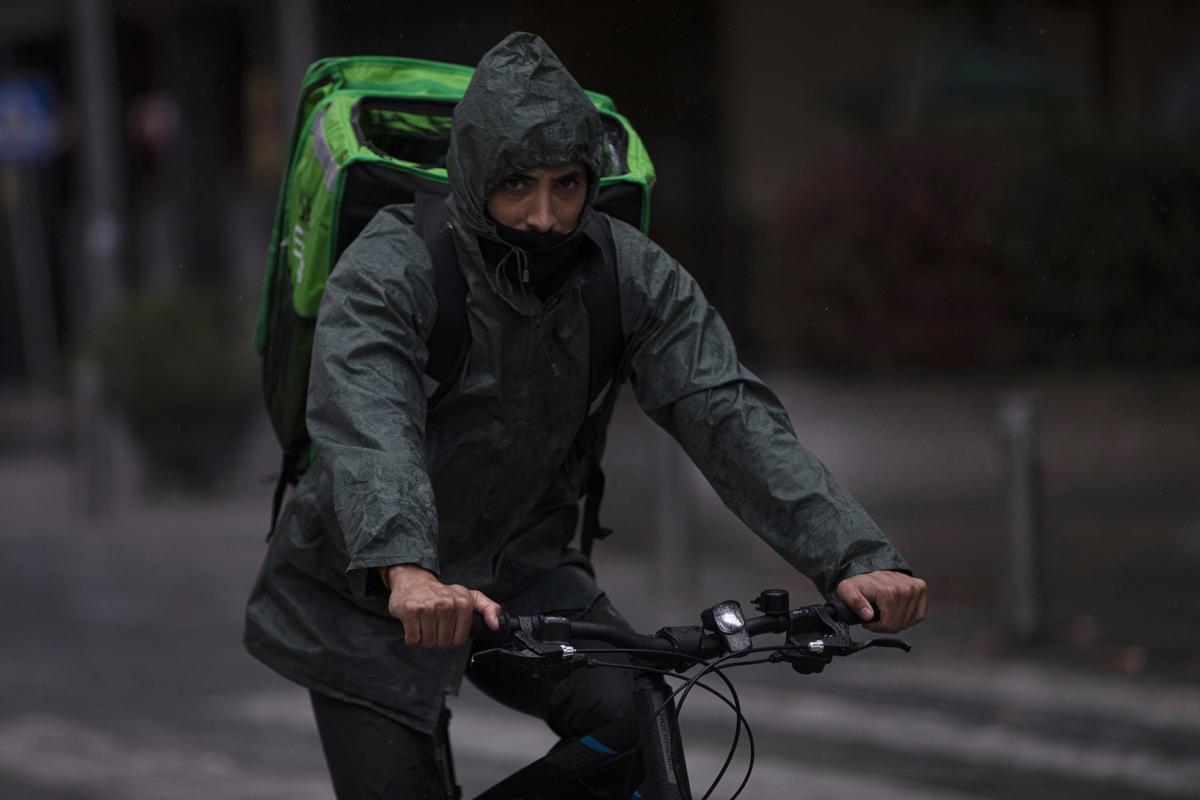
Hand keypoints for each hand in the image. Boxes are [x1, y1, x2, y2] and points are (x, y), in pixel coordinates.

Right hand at [383, 564, 500, 648]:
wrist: (414, 580)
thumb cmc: (442, 592)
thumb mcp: (469, 596)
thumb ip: (488, 608)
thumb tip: (495, 625)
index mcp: (463, 603)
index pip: (459, 640)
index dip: (452, 639)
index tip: (447, 629)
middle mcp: (447, 604)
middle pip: (443, 643)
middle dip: (437, 639)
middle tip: (434, 626)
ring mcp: (428, 608)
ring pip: (428, 643)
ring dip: (425, 639)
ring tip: (425, 625)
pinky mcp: (411, 611)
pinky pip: (413, 639)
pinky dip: (413, 637)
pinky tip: (415, 625)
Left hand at [836, 570, 926, 633]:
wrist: (872, 570)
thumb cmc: (861, 583)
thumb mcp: (847, 590)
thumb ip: (854, 602)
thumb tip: (867, 615)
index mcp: (890, 591)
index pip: (889, 625)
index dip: (876, 627)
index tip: (868, 621)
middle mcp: (906, 589)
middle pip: (899, 625)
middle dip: (884, 624)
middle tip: (876, 615)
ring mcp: (916, 589)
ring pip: (908, 622)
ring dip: (895, 620)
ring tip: (885, 610)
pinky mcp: (921, 589)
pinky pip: (919, 615)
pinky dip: (907, 617)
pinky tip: (897, 609)